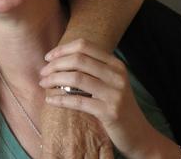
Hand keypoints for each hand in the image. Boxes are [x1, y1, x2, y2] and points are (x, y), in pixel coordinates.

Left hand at [40, 39, 172, 157]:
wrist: (138, 134)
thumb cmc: (115, 105)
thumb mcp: (108, 82)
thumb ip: (90, 69)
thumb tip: (56, 59)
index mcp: (115, 64)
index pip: (84, 46)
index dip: (62, 49)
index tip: (47, 58)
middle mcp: (117, 75)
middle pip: (78, 59)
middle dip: (55, 65)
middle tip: (42, 73)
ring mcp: (115, 93)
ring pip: (76, 78)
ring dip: (54, 80)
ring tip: (43, 84)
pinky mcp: (110, 112)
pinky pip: (77, 101)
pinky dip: (59, 99)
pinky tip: (49, 100)